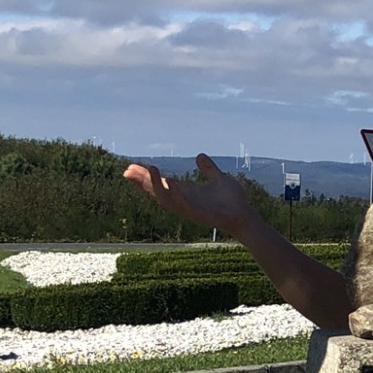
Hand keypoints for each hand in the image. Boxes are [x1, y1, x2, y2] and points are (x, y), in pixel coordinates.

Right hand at [122, 153, 256, 237]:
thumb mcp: (218, 179)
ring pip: (166, 200)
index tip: (131, 167)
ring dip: (155, 186)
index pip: (161, 184)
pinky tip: (171, 182)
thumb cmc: (233, 201)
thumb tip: (199, 156)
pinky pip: (184, 205)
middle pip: (156, 192)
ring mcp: (190, 209)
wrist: (245, 216)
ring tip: (150, 169)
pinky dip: (176, 195)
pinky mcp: (199, 215)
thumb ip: (208, 169)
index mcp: (186, 193)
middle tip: (127, 170)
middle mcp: (184, 202)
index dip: (146, 177)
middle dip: (142, 182)